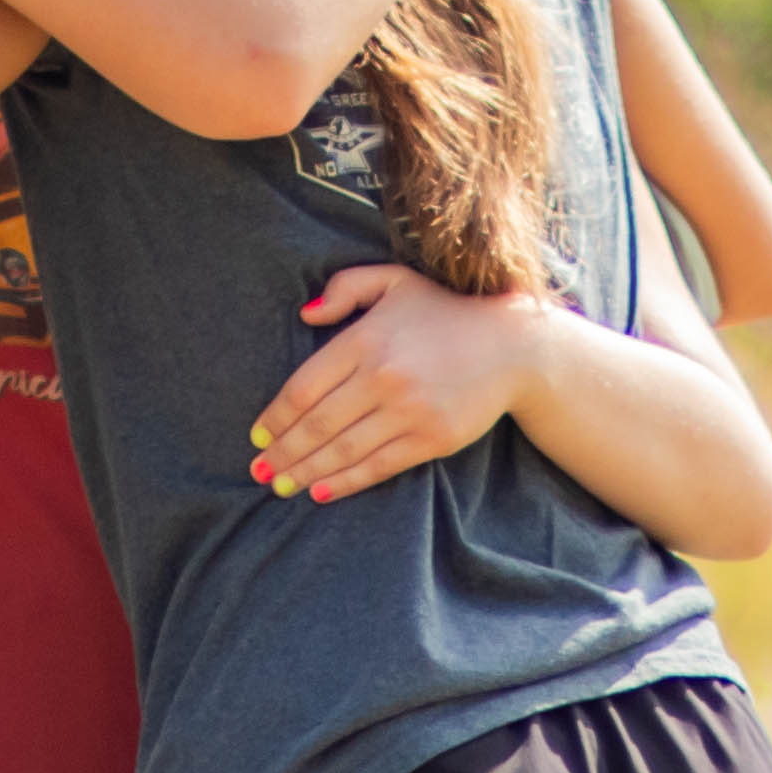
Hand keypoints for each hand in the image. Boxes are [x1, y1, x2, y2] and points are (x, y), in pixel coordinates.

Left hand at [252, 265, 556, 499]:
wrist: (513, 345)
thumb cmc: (445, 312)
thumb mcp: (394, 281)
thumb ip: (346, 287)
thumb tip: (306, 315)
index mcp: (366, 339)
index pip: (304, 387)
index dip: (276, 417)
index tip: (258, 435)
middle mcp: (384, 376)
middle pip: (317, 424)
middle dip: (282, 451)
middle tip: (258, 469)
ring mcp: (409, 410)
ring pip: (343, 449)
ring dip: (305, 471)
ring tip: (279, 485)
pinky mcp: (431, 438)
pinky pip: (377, 466)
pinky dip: (345, 481)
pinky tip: (320, 491)